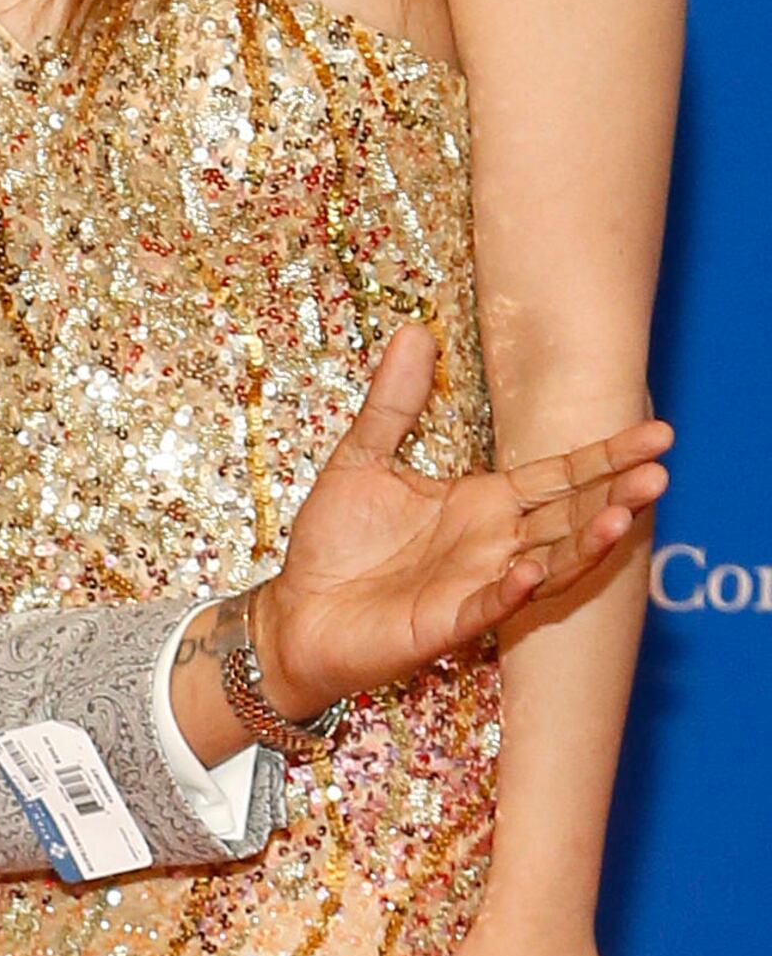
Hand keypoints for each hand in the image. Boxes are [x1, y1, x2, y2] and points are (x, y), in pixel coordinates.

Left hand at [262, 327, 668, 717]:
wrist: (296, 612)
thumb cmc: (336, 544)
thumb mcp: (362, 458)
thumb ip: (394, 402)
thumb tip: (414, 331)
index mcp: (485, 503)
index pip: (560, 476)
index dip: (607, 456)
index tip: (659, 435)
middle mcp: (493, 544)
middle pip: (569, 518)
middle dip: (614, 497)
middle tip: (660, 473)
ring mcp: (474, 586)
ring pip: (546, 566)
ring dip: (583, 546)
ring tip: (621, 518)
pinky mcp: (443, 625)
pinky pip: (485, 608)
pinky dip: (509, 591)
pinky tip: (531, 570)